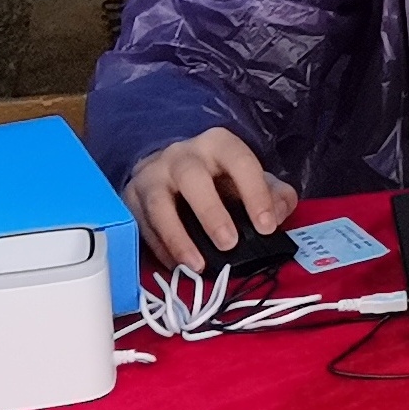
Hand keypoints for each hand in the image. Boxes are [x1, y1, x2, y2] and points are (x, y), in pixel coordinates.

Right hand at [122, 128, 290, 270]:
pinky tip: (177, 265)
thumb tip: (279, 212)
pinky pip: (141, 224)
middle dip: (211, 213)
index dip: (255, 194)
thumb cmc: (216, 177)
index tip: (267, 226)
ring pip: (159, 203)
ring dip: (178, 237)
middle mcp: (182, 154)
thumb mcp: (249, 179)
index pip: (240, 161)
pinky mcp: (130, 196)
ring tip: (197, 265)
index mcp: (218, 144)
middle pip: (193, 178)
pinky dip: (159, 248)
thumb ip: (274, 193)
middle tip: (228, 245)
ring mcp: (151, 174)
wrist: (168, 171)